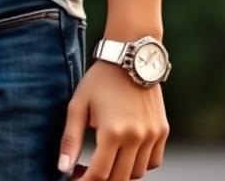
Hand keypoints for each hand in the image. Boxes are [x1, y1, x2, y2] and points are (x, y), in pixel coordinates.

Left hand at [59, 62, 168, 179]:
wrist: (130, 57)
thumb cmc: (99, 80)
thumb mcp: (78, 104)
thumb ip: (71, 138)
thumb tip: (62, 168)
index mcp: (112, 131)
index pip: (100, 174)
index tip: (74, 179)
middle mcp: (136, 137)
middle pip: (119, 178)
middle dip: (101, 180)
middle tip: (85, 172)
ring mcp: (152, 135)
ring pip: (137, 173)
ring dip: (120, 173)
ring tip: (104, 160)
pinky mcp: (162, 131)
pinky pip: (153, 161)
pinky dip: (139, 164)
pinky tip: (124, 153)